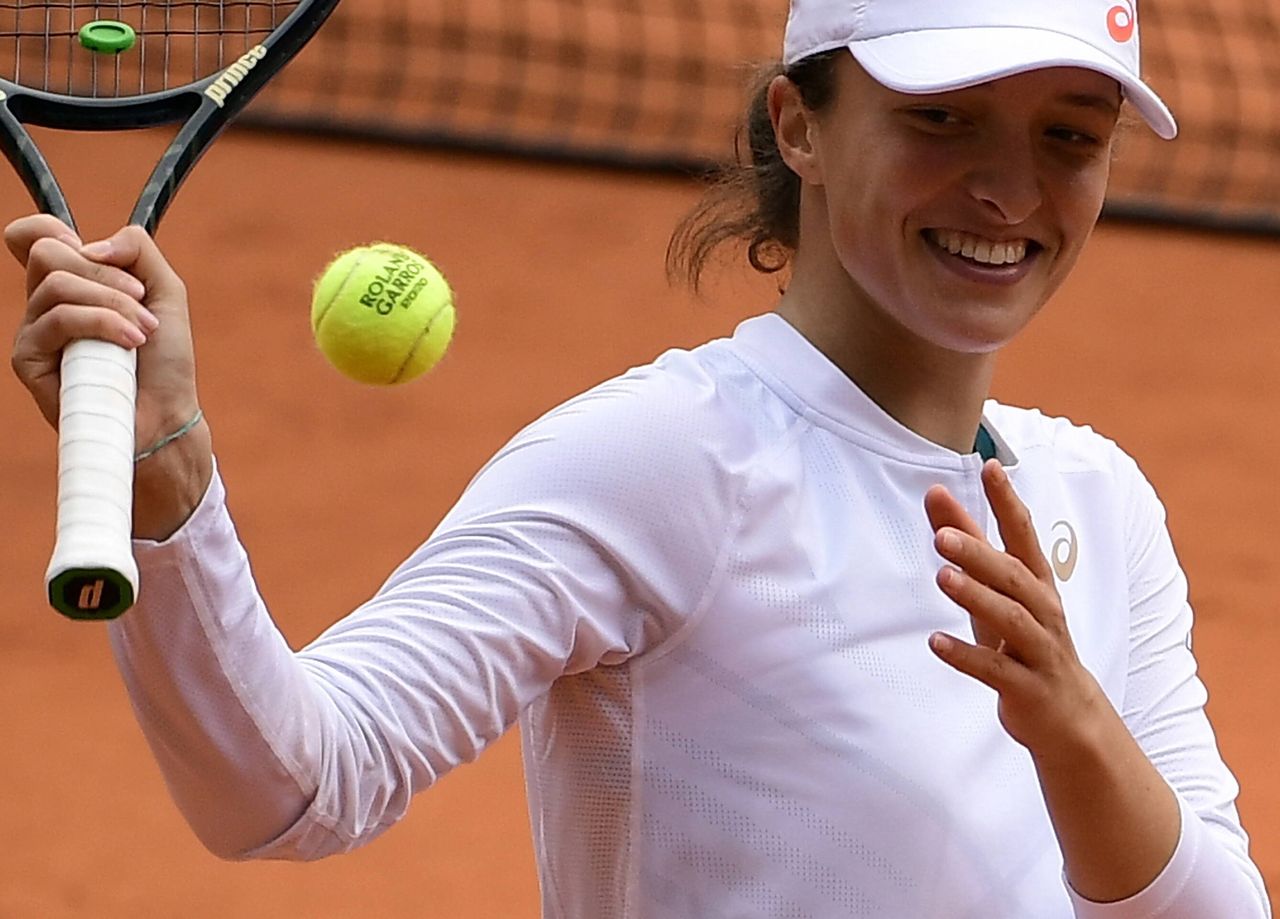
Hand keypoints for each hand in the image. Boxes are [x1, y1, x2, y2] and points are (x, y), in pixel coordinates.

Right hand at [8, 215, 210, 537]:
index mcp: (72, 283)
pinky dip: (103, 323)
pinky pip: (58, 319)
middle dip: (107, 273)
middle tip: (140, 301)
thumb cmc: (165, 359)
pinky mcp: (29, 359)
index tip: (94, 252)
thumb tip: (88, 244)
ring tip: (143, 332)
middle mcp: (45, 304)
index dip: (48, 229)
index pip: (32, 237)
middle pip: (49, 252)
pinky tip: (130, 344)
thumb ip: (137, 250)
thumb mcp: (165, 291)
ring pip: (57, 284)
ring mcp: (34, 331)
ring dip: (113, 303)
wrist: (168, 413)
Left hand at [923, 460, 1108, 758]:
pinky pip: (996, 670)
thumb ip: (967, 544)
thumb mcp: (996, 593)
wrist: (1070, 720)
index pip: (1023, 534)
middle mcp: (1043, 612)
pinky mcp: (1027, 688)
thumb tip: (936, 494)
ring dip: (976, 597)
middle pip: (1014, 576)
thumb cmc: (1025, 644)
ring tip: (942, 578)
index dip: (1008, 501)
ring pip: (1010, 619)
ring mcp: (1038, 651)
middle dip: (980, 553)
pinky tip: (935, 643)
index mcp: (1036, 584)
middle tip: (942, 534)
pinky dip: (965, 656)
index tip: (991, 465)